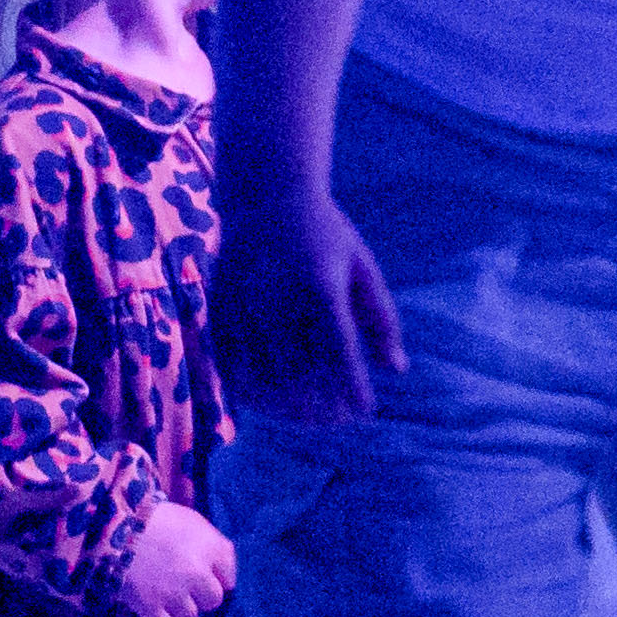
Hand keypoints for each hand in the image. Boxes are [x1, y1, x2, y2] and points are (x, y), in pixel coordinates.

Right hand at [116, 500, 233, 616]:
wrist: (113, 525)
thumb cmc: (154, 518)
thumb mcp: (191, 520)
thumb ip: (210, 543)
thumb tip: (218, 568)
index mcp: (212, 549)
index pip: (229, 579)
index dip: (216, 580)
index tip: (205, 579)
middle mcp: (198, 573)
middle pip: (213, 601)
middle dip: (200, 597)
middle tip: (184, 590)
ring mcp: (174, 591)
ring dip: (178, 610)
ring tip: (163, 596)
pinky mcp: (149, 605)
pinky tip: (151, 608)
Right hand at [212, 178, 398, 435]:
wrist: (266, 195)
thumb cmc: (326, 235)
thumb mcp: (362, 269)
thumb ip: (381, 320)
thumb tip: (398, 370)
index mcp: (320, 287)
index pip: (339, 353)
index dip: (352, 388)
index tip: (366, 412)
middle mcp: (278, 299)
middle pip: (300, 372)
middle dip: (321, 404)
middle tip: (339, 421)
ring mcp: (244, 306)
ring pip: (263, 375)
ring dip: (286, 405)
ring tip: (309, 420)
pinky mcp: (219, 309)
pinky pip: (229, 364)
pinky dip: (249, 391)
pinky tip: (270, 405)